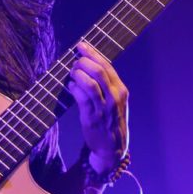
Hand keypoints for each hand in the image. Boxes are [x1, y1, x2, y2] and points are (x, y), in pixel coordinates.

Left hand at [67, 41, 128, 174]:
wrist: (113, 148)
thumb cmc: (111, 121)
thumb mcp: (115, 101)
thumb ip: (106, 85)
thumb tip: (89, 64)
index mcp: (121, 91)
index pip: (107, 66)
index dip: (93, 53)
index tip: (81, 45)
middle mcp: (114, 97)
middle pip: (98, 71)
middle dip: (84, 62)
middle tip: (75, 62)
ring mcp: (103, 108)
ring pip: (89, 83)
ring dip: (77, 74)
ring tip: (72, 73)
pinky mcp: (92, 118)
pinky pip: (81, 98)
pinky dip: (74, 88)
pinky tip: (71, 86)